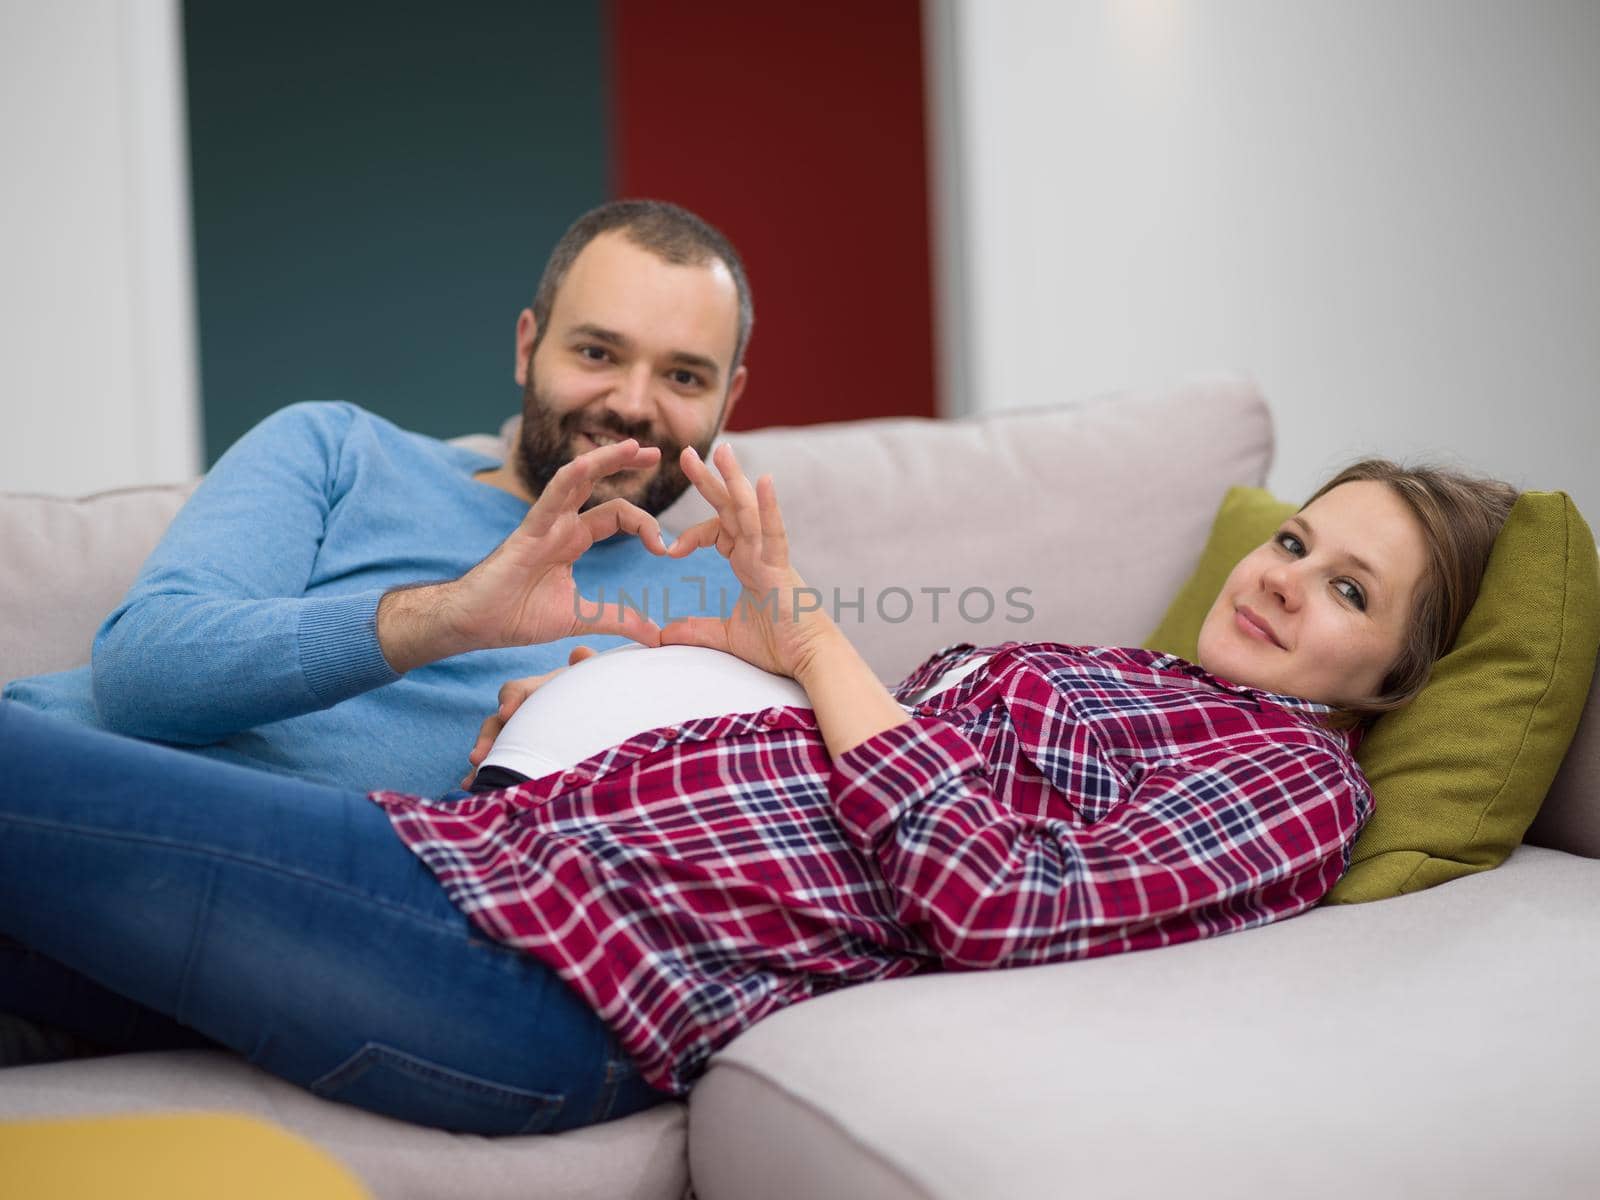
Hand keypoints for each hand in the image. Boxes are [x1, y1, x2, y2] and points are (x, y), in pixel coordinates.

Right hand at [379, 440, 667, 672]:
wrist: (475, 625)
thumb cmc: (517, 616)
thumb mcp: (580, 617)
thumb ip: (617, 619)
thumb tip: (654, 634)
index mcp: (573, 540)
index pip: (616, 516)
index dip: (645, 524)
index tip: (664, 548)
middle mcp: (560, 525)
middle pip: (597, 484)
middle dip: (625, 464)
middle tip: (656, 452)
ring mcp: (543, 524)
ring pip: (576, 480)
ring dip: (605, 460)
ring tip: (635, 447)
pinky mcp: (527, 532)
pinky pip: (550, 498)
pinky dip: (570, 478)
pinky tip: (589, 464)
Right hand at [460, 645, 596, 786]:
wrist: (598, 721)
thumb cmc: (589, 697)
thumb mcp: (588, 681)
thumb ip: (586, 668)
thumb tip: (579, 652)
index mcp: (536, 692)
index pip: (515, 691)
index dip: (509, 699)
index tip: (506, 713)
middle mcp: (520, 714)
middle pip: (495, 724)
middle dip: (486, 740)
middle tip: (478, 757)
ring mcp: (516, 736)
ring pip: (493, 747)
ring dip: (482, 761)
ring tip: (473, 780)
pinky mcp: (518, 757)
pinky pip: (498, 766)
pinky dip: (483, 776)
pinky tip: (473, 788)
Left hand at [660, 444, 833, 677]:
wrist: (810, 661)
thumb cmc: (779, 647)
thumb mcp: (726, 636)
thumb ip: (696, 630)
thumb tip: (662, 635)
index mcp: (749, 563)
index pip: (718, 532)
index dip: (692, 534)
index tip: (669, 551)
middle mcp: (760, 553)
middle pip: (731, 508)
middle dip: (709, 481)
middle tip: (687, 452)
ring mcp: (771, 557)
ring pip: (750, 511)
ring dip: (735, 479)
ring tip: (722, 449)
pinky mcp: (782, 568)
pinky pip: (774, 532)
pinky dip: (769, 507)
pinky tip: (764, 480)